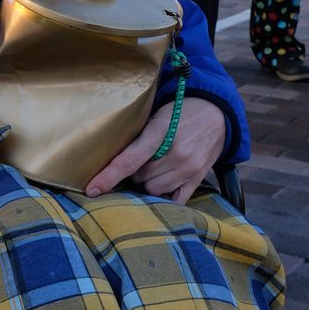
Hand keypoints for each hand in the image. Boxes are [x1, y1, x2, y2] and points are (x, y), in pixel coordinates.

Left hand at [85, 97, 225, 204]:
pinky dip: (165, 194)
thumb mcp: (157, 114)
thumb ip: (139, 135)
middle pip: (140, 178)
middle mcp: (177, 152)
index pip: (130, 159)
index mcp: (161, 130)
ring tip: (154, 166)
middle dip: (133, 172)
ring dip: (148, 182)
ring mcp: (190, 167)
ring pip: (154, 190)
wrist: (216, 112)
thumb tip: (109, 156)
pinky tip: (163, 183)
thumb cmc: (179, 110)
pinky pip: (175, 199)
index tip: (92, 189)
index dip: (109, 176)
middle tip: (139, 159)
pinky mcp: (199, 178)